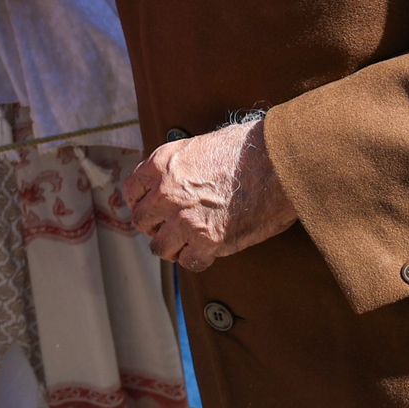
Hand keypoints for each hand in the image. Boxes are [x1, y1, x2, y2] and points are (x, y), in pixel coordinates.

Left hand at [123, 119, 296, 269]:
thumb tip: (171, 180)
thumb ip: (178, 166)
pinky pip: (188, 262)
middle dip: (154, 226)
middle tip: (169, 228)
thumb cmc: (246, 149)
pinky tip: (205, 252)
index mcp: (162, 164)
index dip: (141, 202)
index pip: (132, 191)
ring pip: (159, 247)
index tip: (150, 209)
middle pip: (141, 221)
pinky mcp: (208, 241)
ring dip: (172, 247)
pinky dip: (195, 260)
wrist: (276, 162)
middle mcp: (166, 192)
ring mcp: (185, 219)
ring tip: (186, 243)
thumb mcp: (199, 146)